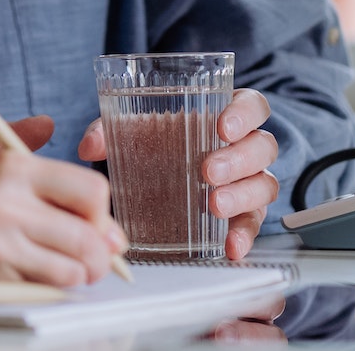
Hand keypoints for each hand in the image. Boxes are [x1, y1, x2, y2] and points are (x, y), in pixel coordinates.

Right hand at [0, 151, 127, 293]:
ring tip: (60, 268)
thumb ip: (55, 196)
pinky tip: (30, 276)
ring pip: (74, 268)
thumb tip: (114, 236)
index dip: (101, 214)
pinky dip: (48, 288)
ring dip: (76, 275)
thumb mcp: (0, 178)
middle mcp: (6, 199)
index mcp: (13, 167)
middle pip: (89, 235)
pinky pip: (45, 289)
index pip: (91, 190)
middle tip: (90, 260)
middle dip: (99, 255)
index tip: (92, 225)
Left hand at [78, 88, 279, 260]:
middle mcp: (245, 147)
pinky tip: (230, 247)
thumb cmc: (156, 144)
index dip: (244, 114)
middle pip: (262, 147)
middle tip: (207, 170)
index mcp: (225, 115)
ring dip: (242, 194)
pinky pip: (253, 224)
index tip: (222, 127)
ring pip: (264, 184)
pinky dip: (245, 236)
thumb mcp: (133, 132)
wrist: (157, 181)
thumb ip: (110, 132)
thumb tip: (90, 146)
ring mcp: (249, 182)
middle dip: (238, 159)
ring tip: (214, 205)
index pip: (252, 106)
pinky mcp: (245, 214)